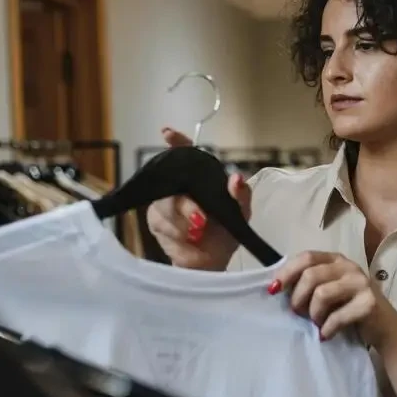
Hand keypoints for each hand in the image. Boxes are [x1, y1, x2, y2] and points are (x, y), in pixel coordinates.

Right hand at [146, 128, 251, 270]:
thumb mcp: (240, 213)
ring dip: (184, 223)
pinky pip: (163, 224)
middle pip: (172, 183)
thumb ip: (241, 195)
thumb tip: (236, 178)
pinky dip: (178, 234)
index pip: (185, 153)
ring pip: (166, 206)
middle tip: (201, 220)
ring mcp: (163, 203)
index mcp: (199, 179)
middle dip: (186, 205)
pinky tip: (189, 240)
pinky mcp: (155, 222)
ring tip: (199, 233)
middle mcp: (179, 187)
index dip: (177, 142)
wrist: (213, 263)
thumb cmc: (226, 232)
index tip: (168, 134)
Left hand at [269, 250, 396, 346]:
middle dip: (298, 298)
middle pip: (311, 275)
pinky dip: (327, 328)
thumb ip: (308, 283)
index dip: (287, 272)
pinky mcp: (369, 303)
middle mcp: (349, 266)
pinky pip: (337, 316)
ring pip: (321, 294)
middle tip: (298, 314)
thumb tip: (275, 286)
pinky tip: (326, 335)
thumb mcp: (328, 290)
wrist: (384, 327)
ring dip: (313, 314)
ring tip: (317, 323)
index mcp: (336, 259)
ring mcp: (361, 283)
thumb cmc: (349, 308)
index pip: (306, 257)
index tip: (273, 290)